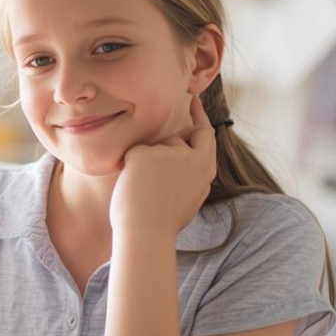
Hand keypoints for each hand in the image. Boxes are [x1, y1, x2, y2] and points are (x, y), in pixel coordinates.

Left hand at [109, 93, 216, 239]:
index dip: (199, 116)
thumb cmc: (164, 222)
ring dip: (146, 162)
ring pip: (153, 146)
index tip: (193, 101)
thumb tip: (192, 157)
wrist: (145, 235)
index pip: (205, 134)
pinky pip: (134, 153)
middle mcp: (190, 157)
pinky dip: (130, 167)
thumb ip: (193, 174)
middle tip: (157, 148)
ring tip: (145, 191)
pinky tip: (132, 186)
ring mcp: (167, 154)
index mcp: (205, 169)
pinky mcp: (144, 154)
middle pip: (178, 136)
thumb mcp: (191, 197)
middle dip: (167, 144)